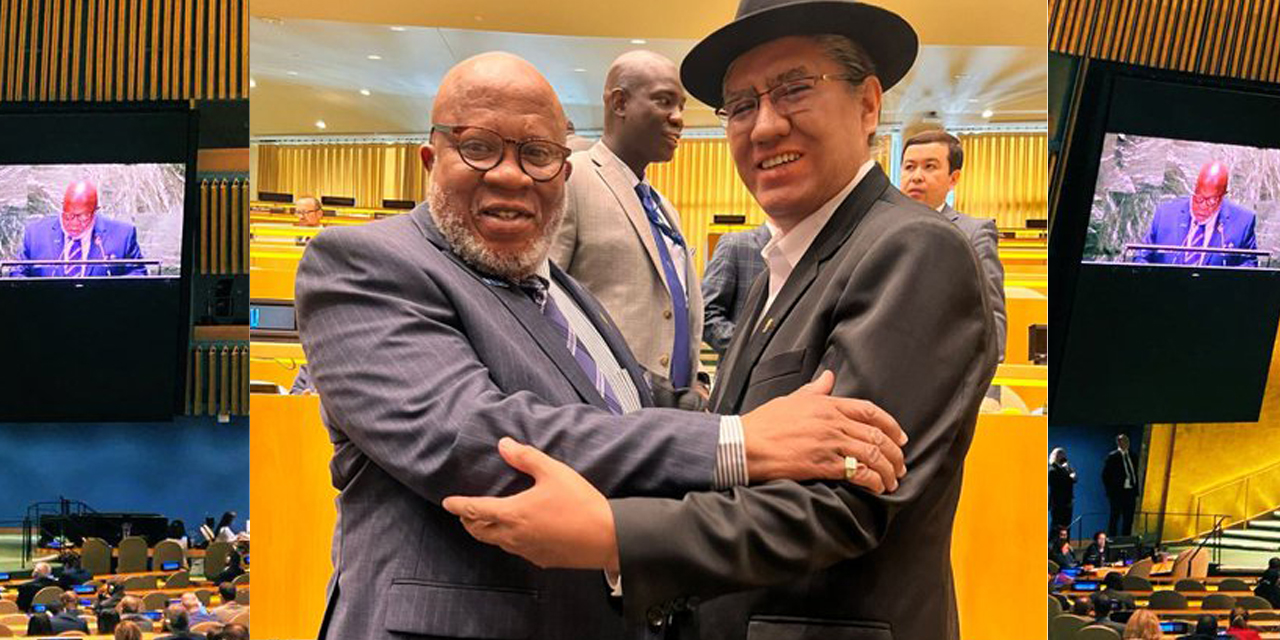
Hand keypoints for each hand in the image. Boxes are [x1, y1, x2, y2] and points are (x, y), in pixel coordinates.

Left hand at [442, 438, 619, 571]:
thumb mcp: (554, 472)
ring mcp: (527, 550)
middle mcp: (514, 536)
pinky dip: (508, 541)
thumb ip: (526, 457)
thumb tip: (504, 445)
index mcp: (513, 513)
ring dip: (487, 532)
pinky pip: (516, 550)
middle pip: (480, 531)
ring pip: (497, 543)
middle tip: (465, 513)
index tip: (448, 503)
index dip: (459, 505)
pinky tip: (519, 533)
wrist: (607, 537)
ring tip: (487, 522)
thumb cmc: (581, 503)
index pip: (476, 510)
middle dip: (469, 521)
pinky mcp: (542, 560)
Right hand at [740, 370, 906, 492]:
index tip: (900, 437)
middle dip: (894, 453)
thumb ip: (815, 390)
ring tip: (891, 481)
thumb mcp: (792, 399)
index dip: (891, 425)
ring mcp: (830, 444)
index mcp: (827, 405)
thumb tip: (829, 377)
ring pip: (872, 455)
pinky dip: (873, 481)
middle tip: (900, 465)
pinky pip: (858, 472)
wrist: (746, 444)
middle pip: (877, 435)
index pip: (870, 411)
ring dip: (887, 470)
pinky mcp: (823, 465)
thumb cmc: (765, 423)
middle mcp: (833, 422)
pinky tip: (876, 488)